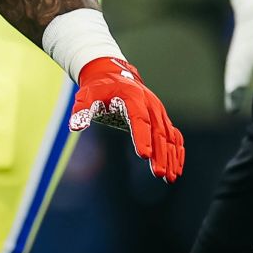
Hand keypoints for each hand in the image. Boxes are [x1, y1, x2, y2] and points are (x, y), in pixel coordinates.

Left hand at [69, 57, 184, 181]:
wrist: (112, 75)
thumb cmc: (98, 88)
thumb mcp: (86, 95)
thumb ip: (81, 110)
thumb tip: (75, 126)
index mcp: (133, 97)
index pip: (139, 119)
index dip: (142, 137)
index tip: (144, 155)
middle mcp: (150, 104)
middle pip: (158, 131)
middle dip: (160, 154)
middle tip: (159, 173)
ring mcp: (159, 111)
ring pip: (169, 136)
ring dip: (171, 157)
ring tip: (169, 177)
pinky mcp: (162, 118)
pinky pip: (174, 136)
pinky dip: (177, 152)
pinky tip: (176, 169)